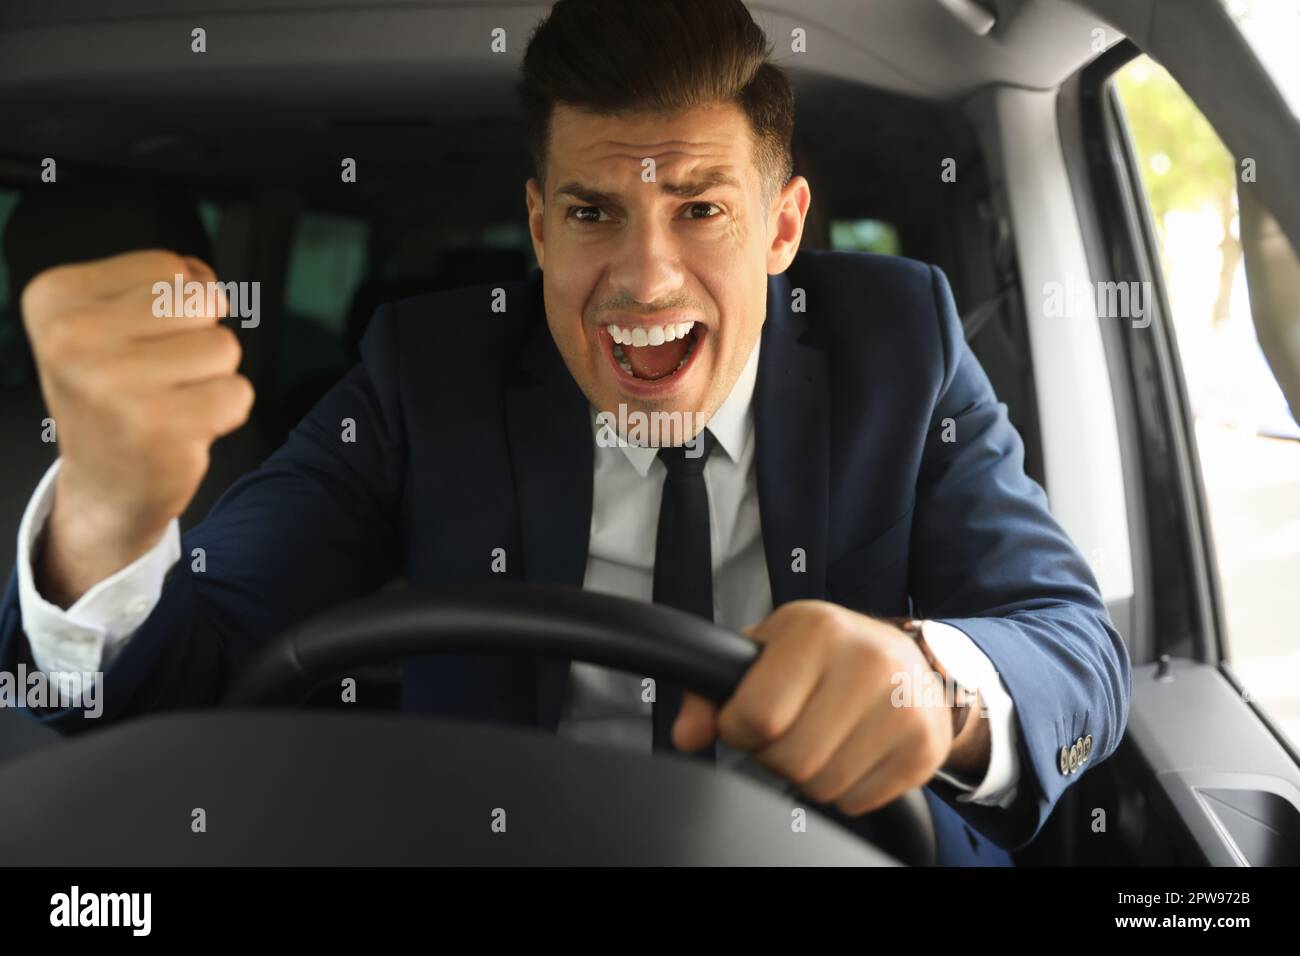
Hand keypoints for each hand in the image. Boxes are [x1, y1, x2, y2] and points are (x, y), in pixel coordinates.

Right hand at [22, 250, 253, 605]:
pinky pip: (238, 393)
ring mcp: (113, 384)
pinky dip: (225, 412)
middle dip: (199, 338)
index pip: (167, 266)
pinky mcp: (159, 427)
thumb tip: (202, 275)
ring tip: (171, 401)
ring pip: (224, 346)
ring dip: (212, 377)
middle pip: (201, 302)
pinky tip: (183, 428)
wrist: (104, 486)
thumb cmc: (117, 396)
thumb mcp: (114, 324)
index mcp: (56, 297)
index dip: (173, 304)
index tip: (137, 343)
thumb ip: (163, 285)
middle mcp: (73, 337)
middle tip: (160, 376)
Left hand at [673, 600, 984, 814]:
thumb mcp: (767, 650)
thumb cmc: (828, 653)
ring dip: (809, 775)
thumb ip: (712, 689)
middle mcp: (868, 662)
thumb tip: (686, 734)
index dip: (740, 728)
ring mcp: (903, 707)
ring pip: (822, 786)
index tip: (750, 717)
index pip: (756, 715)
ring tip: (821, 737)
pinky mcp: (922, 748)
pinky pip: (856, 802)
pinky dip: (844, 789)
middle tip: (788, 729)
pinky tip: (851, 751)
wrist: (912, 661)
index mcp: (818, 629)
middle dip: (774, 754)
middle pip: (790, 759)